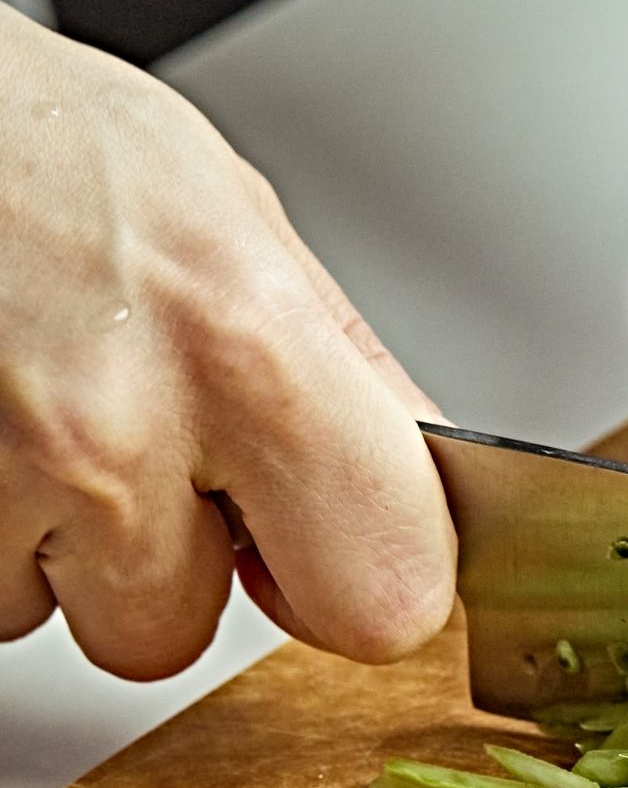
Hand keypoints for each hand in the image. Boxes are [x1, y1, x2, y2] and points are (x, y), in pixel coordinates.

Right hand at [0, 8, 454, 677]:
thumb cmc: (45, 143)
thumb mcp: (241, 225)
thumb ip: (347, 379)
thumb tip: (426, 491)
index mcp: (251, 350)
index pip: (387, 597)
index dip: (369, 586)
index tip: (342, 551)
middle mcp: (120, 427)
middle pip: (193, 643)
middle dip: (196, 585)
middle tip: (183, 489)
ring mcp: (3, 475)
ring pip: (85, 623)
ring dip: (85, 557)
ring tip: (66, 422)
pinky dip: (6, 536)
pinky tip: (11, 433)